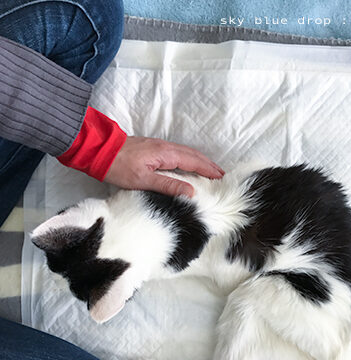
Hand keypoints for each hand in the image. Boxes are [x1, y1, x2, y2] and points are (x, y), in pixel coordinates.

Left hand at [104, 136, 224, 196]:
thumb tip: (191, 192)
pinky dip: (189, 160)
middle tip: (221, 175)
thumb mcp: (143, 180)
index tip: (222, 177)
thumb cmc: (117, 166)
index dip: (209, 170)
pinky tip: (188, 166)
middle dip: (208, 165)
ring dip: (200, 161)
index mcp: (165, 154)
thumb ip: (168, 185)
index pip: (194, 162)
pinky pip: (177, 153)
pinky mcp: (152, 148)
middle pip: (193, 155)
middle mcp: (165, 147)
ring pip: (186, 153)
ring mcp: (158, 146)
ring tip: (210, 171)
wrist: (97, 149)